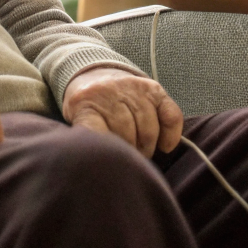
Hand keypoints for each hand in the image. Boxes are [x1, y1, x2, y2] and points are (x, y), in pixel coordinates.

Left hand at [62, 66, 182, 157]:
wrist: (94, 77)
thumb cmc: (89, 111)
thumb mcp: (77, 124)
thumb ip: (88, 142)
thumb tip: (103, 170)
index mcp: (84, 103)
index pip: (94, 132)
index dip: (105, 153)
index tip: (110, 168)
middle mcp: (109, 92)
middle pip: (126, 134)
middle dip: (129, 154)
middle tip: (127, 162)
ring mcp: (132, 87)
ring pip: (149, 129)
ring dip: (147, 148)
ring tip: (140, 153)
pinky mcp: (153, 88)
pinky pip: (170, 115)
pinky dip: (171, 135)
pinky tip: (164, 146)